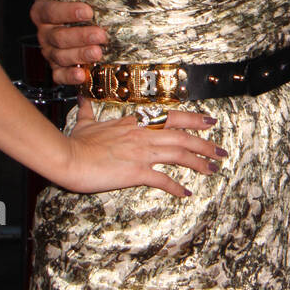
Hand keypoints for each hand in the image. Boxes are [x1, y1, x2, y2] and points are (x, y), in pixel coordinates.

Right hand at [26, 0, 106, 83]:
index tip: (88, 10)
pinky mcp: (57, 69)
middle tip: (101, 34)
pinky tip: (83, 75)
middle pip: (57, 37)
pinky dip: (70, 77)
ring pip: (59, 56)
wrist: (73, 22)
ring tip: (99, 52)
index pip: (50, 11)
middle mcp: (44, 32)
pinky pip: (58, 76)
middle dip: (79, 36)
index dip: (67, 12)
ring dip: (79, 56)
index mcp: (42, 10)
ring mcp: (49, 52)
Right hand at [60, 97, 227, 195]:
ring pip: (179, 155)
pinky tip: (186, 193)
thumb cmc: (76, 142)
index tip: (209, 122)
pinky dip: (177, 187)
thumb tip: (82, 96)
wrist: (69, 157)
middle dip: (205, 144)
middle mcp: (144, 134)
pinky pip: (163, 180)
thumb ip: (88, 109)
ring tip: (213, 169)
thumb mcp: (85, 122)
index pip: (171, 117)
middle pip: (183, 136)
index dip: (194, 119)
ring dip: (199, 163)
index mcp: (135, 122)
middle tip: (221, 151)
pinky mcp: (137, 172)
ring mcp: (142, 153)